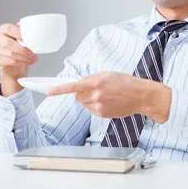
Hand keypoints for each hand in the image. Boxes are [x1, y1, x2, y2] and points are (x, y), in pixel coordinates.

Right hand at [0, 23, 37, 78]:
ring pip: (10, 53)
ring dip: (24, 57)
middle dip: (23, 49)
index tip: (30, 40)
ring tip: (33, 58)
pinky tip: (27, 62)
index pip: (8, 29)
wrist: (13, 60)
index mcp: (3, 29)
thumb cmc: (18, 45)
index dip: (19, 34)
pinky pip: (10, 61)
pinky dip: (21, 62)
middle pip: (8, 43)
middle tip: (32, 53)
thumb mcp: (22, 36)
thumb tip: (30, 27)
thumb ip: (24, 31)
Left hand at [46, 72, 171, 123]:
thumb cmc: (125, 82)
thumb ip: (92, 78)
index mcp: (96, 82)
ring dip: (89, 100)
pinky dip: (95, 106)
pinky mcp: (102, 114)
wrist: (140, 96)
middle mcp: (96, 95)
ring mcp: (99, 106)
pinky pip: (91, 110)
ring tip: (104, 96)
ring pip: (83, 104)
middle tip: (95, 90)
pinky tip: (108, 102)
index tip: (47, 91)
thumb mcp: (108, 74)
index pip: (73, 86)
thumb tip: (78, 84)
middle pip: (77, 96)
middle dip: (82, 93)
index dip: (59, 89)